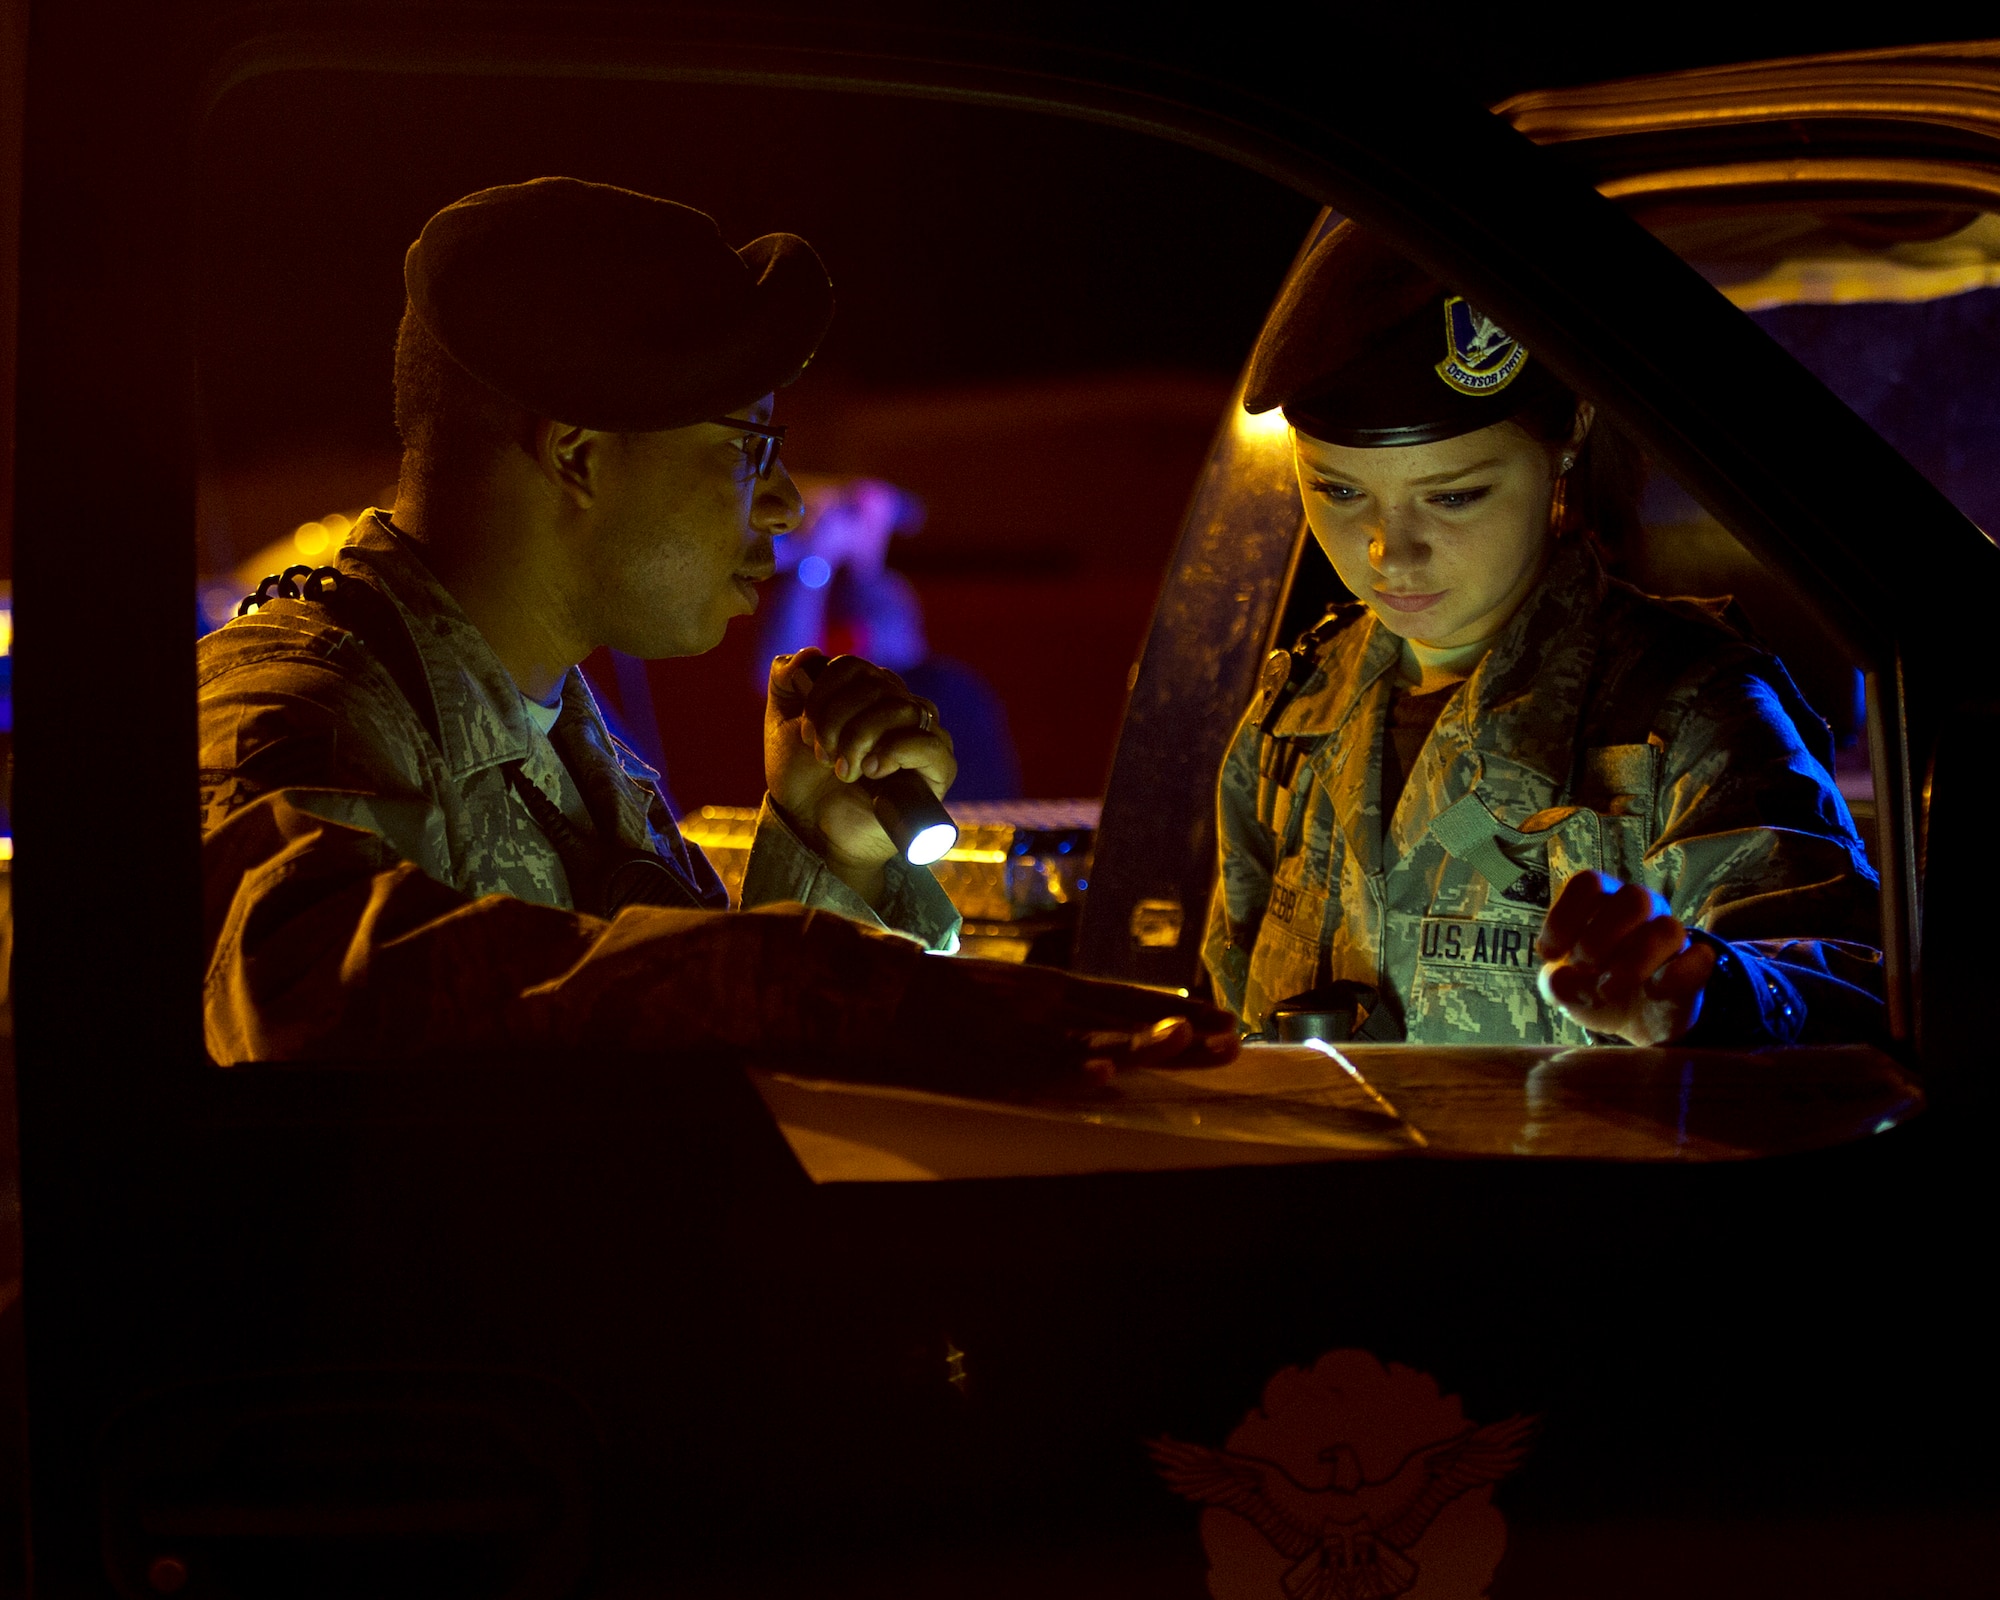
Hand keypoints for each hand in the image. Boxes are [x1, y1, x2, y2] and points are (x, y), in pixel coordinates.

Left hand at [764, 649, 955, 885]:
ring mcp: (923, 735)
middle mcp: (900, 706)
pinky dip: (897, 751)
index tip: (805, 734)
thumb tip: (808, 654)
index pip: (852, 667)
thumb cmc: (803, 780)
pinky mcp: (938, 769)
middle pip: (875, 685)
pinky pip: (931, 743)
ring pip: (901, 708)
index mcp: (867, 692)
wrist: (813, 830)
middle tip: (821, 757)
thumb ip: (785, 680)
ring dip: (861, 737)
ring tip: (842, 771)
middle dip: (837, 720)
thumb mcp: (782, 724)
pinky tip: (872, 769)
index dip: (822, 695)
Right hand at [888, 957, 1239, 1094]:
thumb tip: (1110, 1035)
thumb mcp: (1012, 994)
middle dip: (1179, 1031)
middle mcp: (1041, 1005)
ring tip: (1182, 1040)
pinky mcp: (984, 1065)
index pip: (1129, 998)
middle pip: (1122, 1020)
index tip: (1229, 1021)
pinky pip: (1031, 1077)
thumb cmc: (943, 1000)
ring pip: (1087, 1044)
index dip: (1181, 1010)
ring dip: (1136, 1045)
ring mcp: (1014, 1034)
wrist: (871, 995)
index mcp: (1049, 988)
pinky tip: (1101, 1080)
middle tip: (1231, 1041)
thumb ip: (1060, 1011)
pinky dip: (1066, 1077)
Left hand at [1535, 870, 1716, 1044]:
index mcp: (1606, 901)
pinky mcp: (1695, 966)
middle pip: (1634, 898)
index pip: (1590, 883)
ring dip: (1631, 964)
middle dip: (1599, 937)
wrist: (1637, 1021)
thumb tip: (1561, 980)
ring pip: (1666, 929)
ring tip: (1606, 990)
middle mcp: (1644, 910)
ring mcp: (1673, 937)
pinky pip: (1699, 959)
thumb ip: (1555, 983)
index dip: (1564, 916)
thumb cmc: (1596, 986)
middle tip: (1583, 967)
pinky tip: (1653, 992)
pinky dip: (1673, 978)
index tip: (1548, 954)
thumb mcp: (1565, 988)